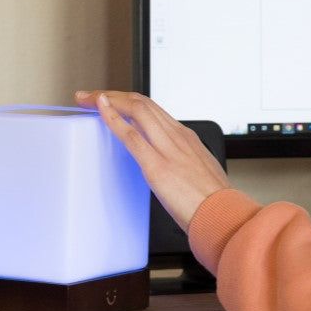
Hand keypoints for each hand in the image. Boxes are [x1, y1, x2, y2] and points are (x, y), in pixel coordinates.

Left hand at [75, 90, 230, 233]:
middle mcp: (177, 136)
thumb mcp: (199, 172)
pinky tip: (100, 111)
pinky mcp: (157, 165)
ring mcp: (168, 149)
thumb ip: (181, 163)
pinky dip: (113, 118)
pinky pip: (131, 134)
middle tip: (90, 96)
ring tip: (86, 99)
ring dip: (108, 100)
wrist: (223, 215)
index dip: (128, 101)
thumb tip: (167, 168)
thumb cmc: (213, 202)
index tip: (110, 101)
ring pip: (136, 109)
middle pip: (141, 102)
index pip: (153, 109)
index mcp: (187, 138)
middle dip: (113, 94)